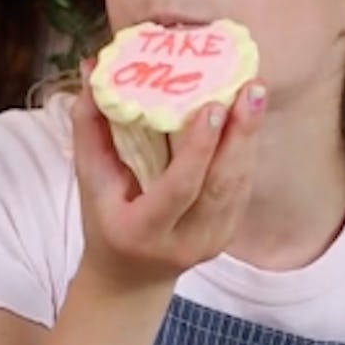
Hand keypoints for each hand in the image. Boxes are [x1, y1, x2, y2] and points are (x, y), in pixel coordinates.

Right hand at [71, 76, 265, 290]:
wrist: (129, 277)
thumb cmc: (105, 219)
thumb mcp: (89, 179)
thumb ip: (89, 125)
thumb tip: (93, 68)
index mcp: (143, 230)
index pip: (179, 189)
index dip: (198, 149)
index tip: (212, 107)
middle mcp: (183, 241)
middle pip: (220, 186)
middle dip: (239, 134)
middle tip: (250, 88)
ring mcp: (211, 241)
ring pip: (237, 185)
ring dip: (249, 136)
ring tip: (254, 91)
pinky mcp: (227, 233)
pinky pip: (241, 188)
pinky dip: (246, 150)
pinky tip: (250, 117)